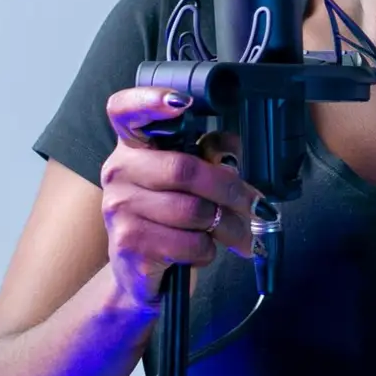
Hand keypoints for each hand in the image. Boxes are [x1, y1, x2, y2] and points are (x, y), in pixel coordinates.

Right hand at [100, 87, 255, 311]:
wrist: (139, 275)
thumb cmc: (169, 222)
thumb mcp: (191, 184)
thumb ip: (211, 157)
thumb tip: (231, 150)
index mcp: (132, 147)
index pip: (125, 110)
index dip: (150, 99)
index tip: (181, 102)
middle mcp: (118, 171)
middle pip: (185, 169)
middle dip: (231, 190)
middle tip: (257, 206)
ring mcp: (119, 207)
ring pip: (194, 210)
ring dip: (226, 226)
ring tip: (234, 233)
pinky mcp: (129, 243)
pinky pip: (190, 242)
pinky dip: (208, 250)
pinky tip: (200, 251)